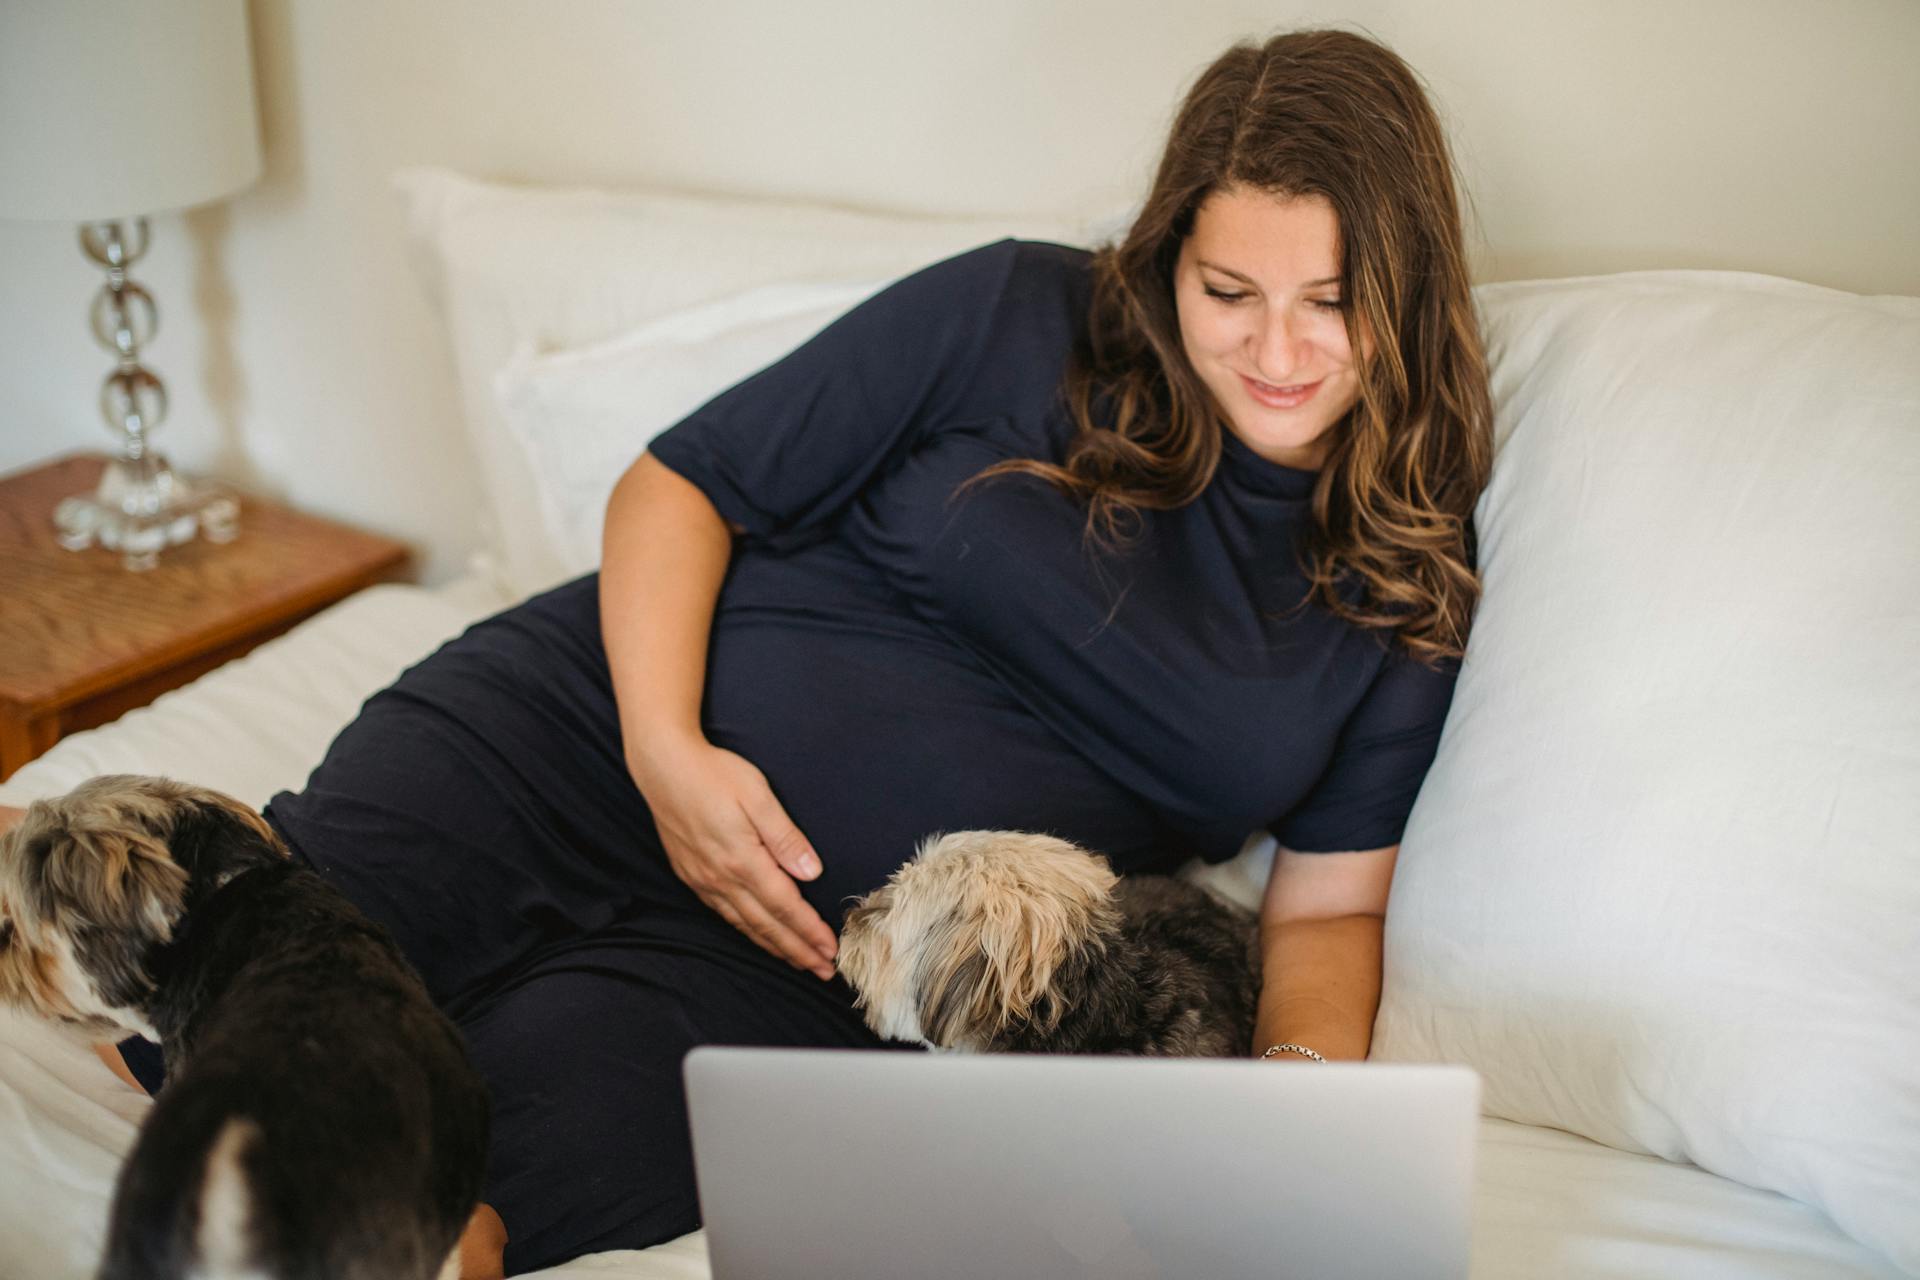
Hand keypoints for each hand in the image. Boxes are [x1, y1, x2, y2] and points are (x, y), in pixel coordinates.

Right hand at [632, 736, 837, 979]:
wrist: (662, 766)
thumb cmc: (713, 773)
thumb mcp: (757, 795)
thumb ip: (785, 837)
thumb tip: (810, 872)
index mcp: (742, 860)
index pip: (785, 907)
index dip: (810, 932)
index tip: (831, 950)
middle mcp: (721, 878)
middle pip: (766, 925)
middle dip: (797, 951)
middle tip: (823, 970)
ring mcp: (703, 880)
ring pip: (744, 924)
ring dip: (774, 946)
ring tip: (797, 961)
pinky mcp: (690, 875)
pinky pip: (724, 913)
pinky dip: (747, 930)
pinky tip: (758, 934)